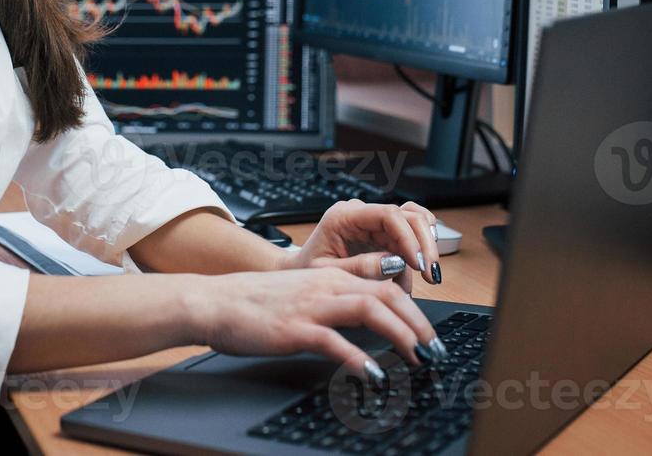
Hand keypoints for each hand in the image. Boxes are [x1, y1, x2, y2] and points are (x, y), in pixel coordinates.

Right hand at [185, 267, 445, 377]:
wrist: (214, 302)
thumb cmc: (257, 301)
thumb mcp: (305, 287)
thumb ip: (341, 287)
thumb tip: (378, 292)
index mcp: (331, 276)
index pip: (387, 284)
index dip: (417, 309)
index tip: (432, 336)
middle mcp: (327, 285)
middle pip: (388, 294)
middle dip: (420, 324)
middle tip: (437, 352)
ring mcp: (312, 306)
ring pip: (369, 309)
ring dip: (401, 335)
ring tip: (419, 360)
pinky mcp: (295, 329)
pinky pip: (334, 341)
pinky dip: (358, 358)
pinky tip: (373, 375)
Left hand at [290, 199, 442, 292]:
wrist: (300, 270)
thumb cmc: (307, 269)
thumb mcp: (328, 273)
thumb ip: (359, 268)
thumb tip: (394, 261)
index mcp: (344, 216)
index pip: (388, 214)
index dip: (409, 237)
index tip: (419, 263)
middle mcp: (362, 213)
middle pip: (407, 215)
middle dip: (424, 243)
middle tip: (431, 273)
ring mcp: (373, 222)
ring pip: (414, 222)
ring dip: (426, 247)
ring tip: (427, 277)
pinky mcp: (381, 234)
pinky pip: (409, 237)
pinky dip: (417, 254)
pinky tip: (415, 276)